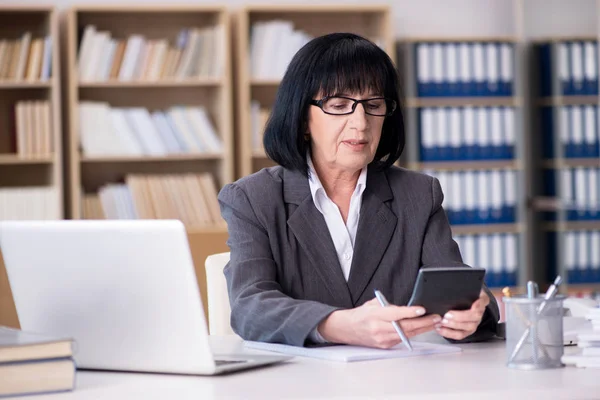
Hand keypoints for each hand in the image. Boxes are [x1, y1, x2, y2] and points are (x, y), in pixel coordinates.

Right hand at [318, 298, 440, 348]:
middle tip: (436, 318)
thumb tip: (407, 307)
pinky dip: (413, 334)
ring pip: (407, 334)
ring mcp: (382, 339)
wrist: (346, 329)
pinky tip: (421, 329)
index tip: (422, 309)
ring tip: (434, 323)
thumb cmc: (360, 315)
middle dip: (423, 322)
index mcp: (375, 315)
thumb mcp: (372, 304)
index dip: (410, 312)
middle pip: (405, 327)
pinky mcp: (385, 346)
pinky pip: (402, 339)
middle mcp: (379, 329)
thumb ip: (389, 305)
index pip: (396, 314)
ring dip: (422, 329)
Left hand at [435, 290, 488, 340]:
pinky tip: (440, 329)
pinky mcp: (467, 331)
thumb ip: (461, 286)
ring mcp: (474, 323)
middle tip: (447, 314)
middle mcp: (480, 312)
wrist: (463, 299)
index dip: (479, 304)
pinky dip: (449, 333)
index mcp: (481, 299)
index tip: (474, 303)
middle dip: (460, 316)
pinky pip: (460, 335)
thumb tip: (451, 284)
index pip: (483, 301)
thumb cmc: (463, 293)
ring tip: (441, 322)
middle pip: (475, 316)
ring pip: (468, 327)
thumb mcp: (465, 287)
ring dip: (453, 326)